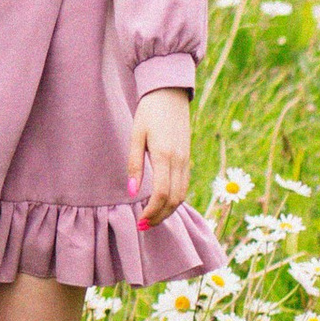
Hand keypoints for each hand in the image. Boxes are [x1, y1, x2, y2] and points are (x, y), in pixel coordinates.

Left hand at [128, 88, 192, 228]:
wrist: (170, 94)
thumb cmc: (149, 113)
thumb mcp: (136, 136)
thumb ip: (134, 165)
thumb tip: (131, 192)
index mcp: (165, 155)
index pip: (163, 194)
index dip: (152, 212)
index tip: (140, 221)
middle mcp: (179, 160)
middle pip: (175, 199)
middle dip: (160, 216)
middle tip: (144, 226)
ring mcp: (186, 159)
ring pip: (182, 195)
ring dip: (168, 211)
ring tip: (151, 219)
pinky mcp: (187, 158)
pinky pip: (184, 185)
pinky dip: (175, 199)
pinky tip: (163, 204)